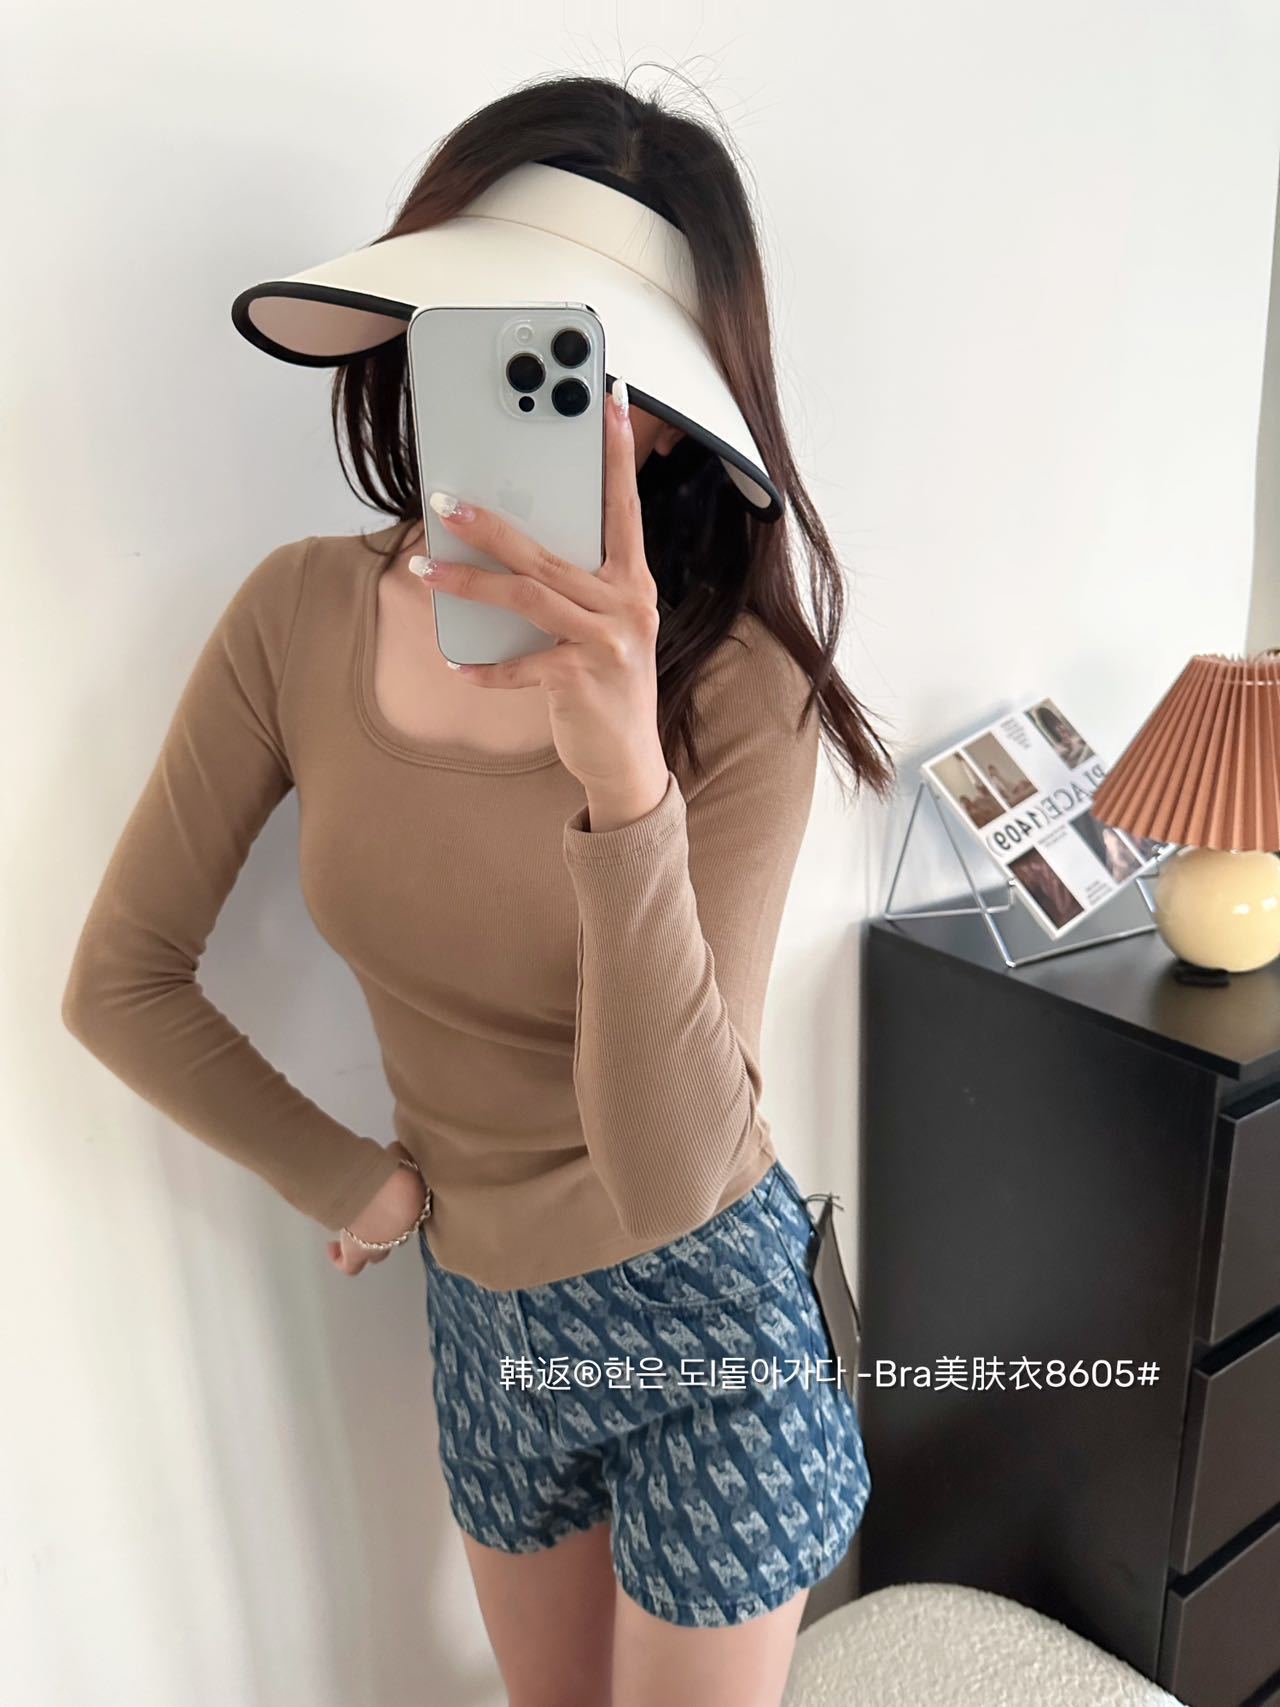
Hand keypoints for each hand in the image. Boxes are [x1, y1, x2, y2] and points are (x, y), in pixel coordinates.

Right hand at [326, 1143, 425, 1276]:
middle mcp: (402, 1230)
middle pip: (397, 1236)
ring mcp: (381, 1245)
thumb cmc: (389, 1170)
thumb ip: (398, 1154)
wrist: (374, 1189)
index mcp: (415, 1206)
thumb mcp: (399, 1155)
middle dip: (387, 1228)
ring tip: (350, 1232)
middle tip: (371, 1215)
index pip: (412, 1213)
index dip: (401, 1206)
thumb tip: (394, 1148)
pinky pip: (349, 1265)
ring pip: (376, 1253)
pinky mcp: (357, 1253)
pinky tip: (332, 1247)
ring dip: (366, 1243)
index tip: (389, 1197)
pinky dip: (340, 1259)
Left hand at [409, 380, 670, 821]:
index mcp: (632, 582)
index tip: (606, 401)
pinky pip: (522, 664)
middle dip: (491, 525)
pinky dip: (485, 666)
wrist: (628, 762)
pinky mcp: (583, 680)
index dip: (616, 455)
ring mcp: (608, 642)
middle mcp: (627, 605)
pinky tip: (457, 663)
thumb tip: (510, 547)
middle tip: (445, 502)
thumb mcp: (602, 627)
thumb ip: (574, 588)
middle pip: (547, 552)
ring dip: (469, 582)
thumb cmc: (606, 685)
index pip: (624, 507)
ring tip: (426, 569)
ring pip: (527, 596)